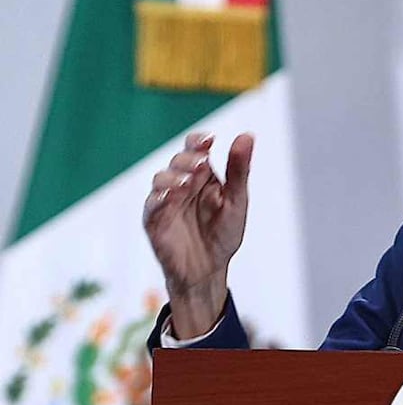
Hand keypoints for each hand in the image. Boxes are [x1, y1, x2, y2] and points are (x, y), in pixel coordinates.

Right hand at [143, 132, 253, 338]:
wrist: (209, 269)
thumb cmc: (223, 233)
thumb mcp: (236, 200)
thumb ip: (239, 169)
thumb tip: (247, 135)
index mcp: (203, 175)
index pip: (196, 148)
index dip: (199, 140)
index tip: (209, 139)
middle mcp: (182, 182)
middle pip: (179, 160)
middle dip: (188, 159)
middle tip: (202, 163)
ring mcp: (166, 200)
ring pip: (161, 178)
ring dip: (173, 176)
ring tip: (187, 182)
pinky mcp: (155, 220)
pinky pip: (151, 204)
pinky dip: (158, 198)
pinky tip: (169, 197)